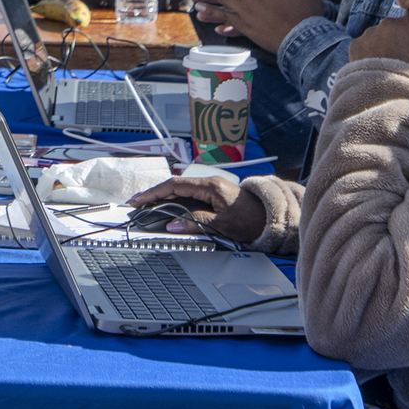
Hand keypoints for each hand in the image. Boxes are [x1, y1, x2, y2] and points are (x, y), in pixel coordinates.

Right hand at [127, 175, 265, 243]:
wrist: (272, 218)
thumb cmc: (251, 220)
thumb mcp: (221, 224)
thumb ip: (194, 222)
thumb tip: (171, 224)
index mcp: (209, 186)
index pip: (174, 186)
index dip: (153, 193)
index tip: (139, 200)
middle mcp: (209, 184)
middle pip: (174, 186)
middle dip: (154, 195)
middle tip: (136, 204)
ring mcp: (211, 189)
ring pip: (180, 191)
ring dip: (163, 199)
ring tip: (147, 207)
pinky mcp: (213, 195)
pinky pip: (189, 196)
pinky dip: (175, 202)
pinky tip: (166, 209)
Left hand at [349, 8, 408, 75]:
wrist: (386, 95)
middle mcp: (388, 23)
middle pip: (392, 26)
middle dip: (394, 36)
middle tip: (397, 55)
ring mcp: (369, 32)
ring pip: (376, 35)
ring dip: (379, 45)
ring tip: (384, 65)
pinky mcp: (354, 44)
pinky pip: (362, 46)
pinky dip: (366, 54)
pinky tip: (372, 68)